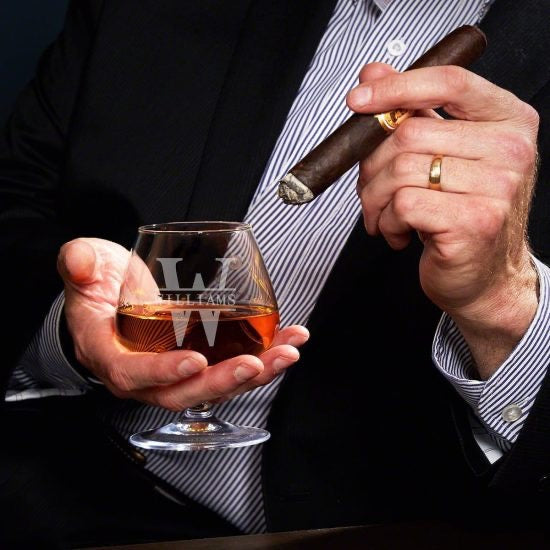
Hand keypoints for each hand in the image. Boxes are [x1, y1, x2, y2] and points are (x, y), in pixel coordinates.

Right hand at [57, 238, 307, 408]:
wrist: (114, 293)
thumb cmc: (98, 282)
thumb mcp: (85, 264)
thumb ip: (79, 262)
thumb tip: (80, 264)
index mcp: (110, 353)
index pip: (132, 373)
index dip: (161, 373)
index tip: (194, 361)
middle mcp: (144, 374)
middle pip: (183, 392)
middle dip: (222, 381)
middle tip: (256, 363)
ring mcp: (174, 370)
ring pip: (214, 385)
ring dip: (255, 373)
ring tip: (288, 351)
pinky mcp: (198, 360)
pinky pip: (229, 366)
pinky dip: (262, 356)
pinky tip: (287, 341)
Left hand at [347, 63, 539, 376]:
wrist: (486, 276)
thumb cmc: (461, 214)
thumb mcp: (443, 156)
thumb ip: (413, 112)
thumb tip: (372, 75)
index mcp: (507, 120)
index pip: (448, 83)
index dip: (395, 87)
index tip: (358, 100)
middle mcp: (510, 149)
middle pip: (410, 133)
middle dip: (372, 166)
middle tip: (371, 190)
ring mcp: (497, 187)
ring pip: (400, 171)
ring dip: (376, 199)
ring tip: (384, 216)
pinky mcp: (474, 221)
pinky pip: (403, 204)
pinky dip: (386, 222)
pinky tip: (398, 232)